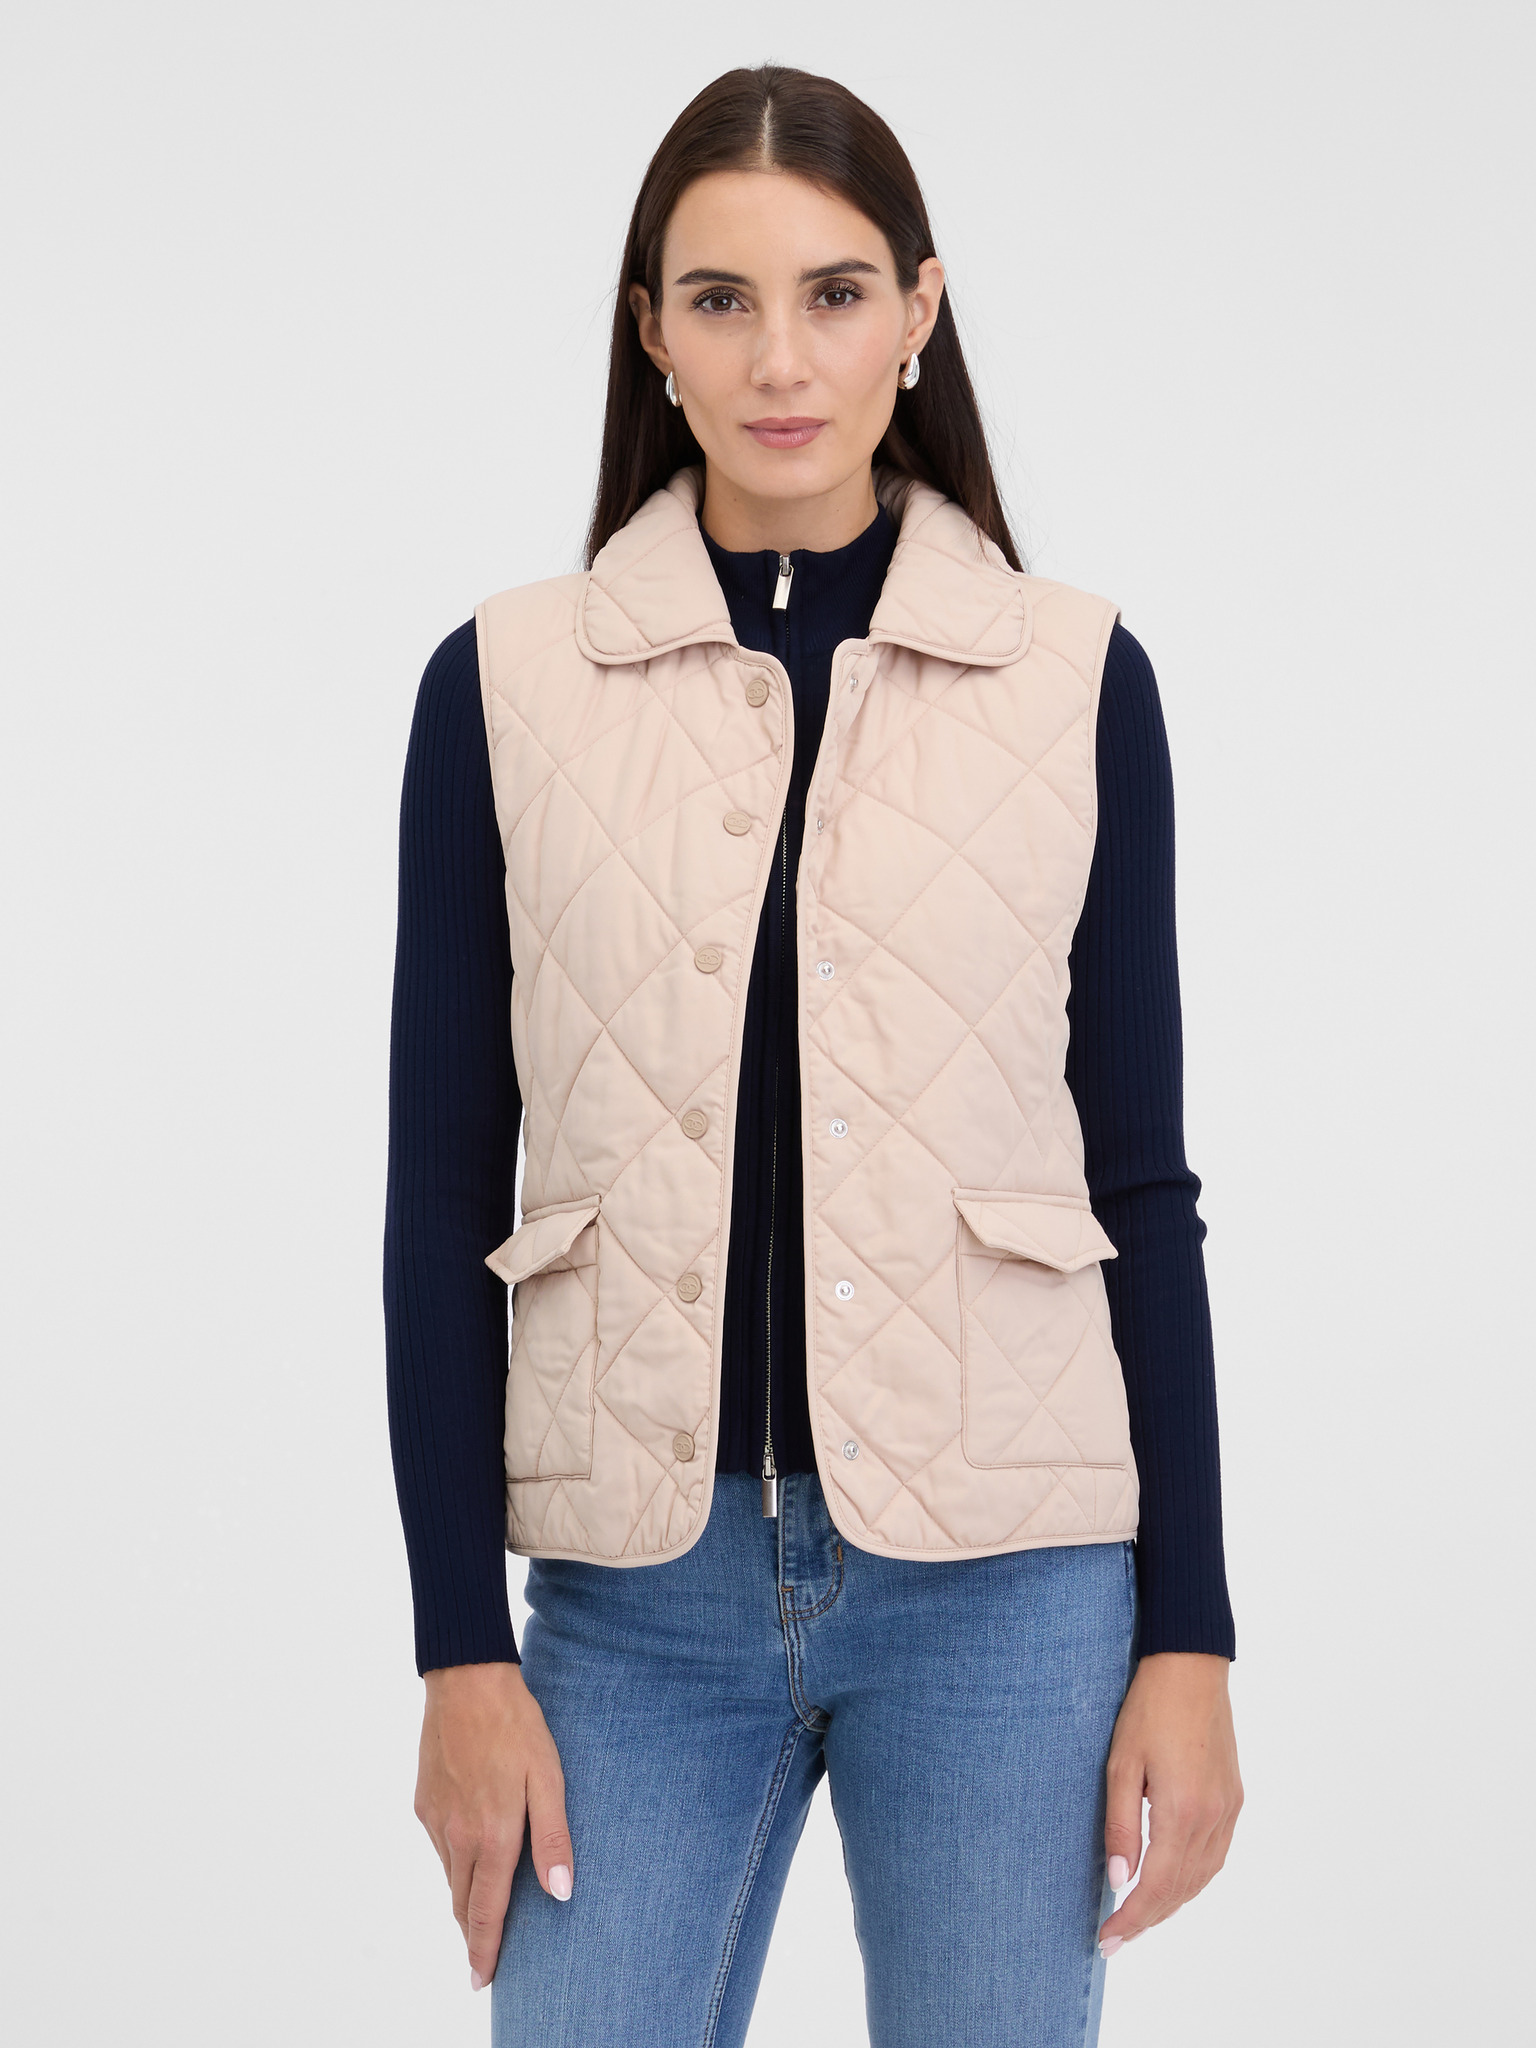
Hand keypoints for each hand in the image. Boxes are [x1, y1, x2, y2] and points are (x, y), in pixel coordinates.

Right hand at [414, 1661, 573, 1990]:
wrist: (466, 1681)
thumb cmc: (516, 1726)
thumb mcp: (549, 1777)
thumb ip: (554, 1837)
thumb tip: (561, 1892)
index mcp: (492, 1835)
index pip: (486, 1911)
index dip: (484, 1950)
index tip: (481, 1981)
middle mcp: (457, 1835)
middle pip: (462, 1902)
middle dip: (473, 1933)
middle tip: (484, 1958)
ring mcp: (436, 1819)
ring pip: (449, 1875)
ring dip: (464, 1896)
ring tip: (481, 1909)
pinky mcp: (423, 1801)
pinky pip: (439, 1846)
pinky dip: (453, 1861)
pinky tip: (470, 1851)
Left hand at [1097, 1651, 1241, 1954]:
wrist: (1191, 1667)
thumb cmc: (1149, 1708)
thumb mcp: (1121, 1764)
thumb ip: (1120, 1825)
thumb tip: (1119, 1879)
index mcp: (1182, 1812)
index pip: (1156, 1887)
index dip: (1131, 1920)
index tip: (1107, 1940)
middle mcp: (1212, 1818)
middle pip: (1181, 1890)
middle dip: (1148, 1920)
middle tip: (1115, 1938)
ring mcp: (1228, 1810)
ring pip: (1202, 1878)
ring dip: (1171, 1903)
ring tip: (1139, 1917)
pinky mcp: (1234, 1799)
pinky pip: (1216, 1856)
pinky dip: (1193, 1880)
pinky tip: (1172, 1882)